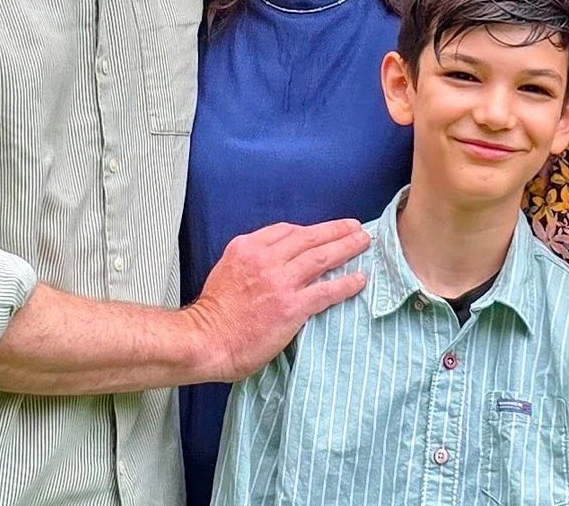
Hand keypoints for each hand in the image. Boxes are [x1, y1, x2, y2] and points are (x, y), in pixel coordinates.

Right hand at [184, 218, 370, 381]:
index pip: (287, 230)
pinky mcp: (291, 307)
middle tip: (356, 228)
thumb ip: (251, 260)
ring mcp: (280, 282)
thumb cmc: (213, 312)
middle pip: (310, 238)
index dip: (311, 230)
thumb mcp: (226, 269)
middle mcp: (265, 259)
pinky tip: (360, 279)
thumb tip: (276, 262)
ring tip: (363, 243)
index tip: (325, 231)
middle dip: (336, 231)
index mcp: (247, 247)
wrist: (205, 341)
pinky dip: (346, 283)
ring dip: (347, 248)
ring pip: (321, 258)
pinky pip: (326, 290)